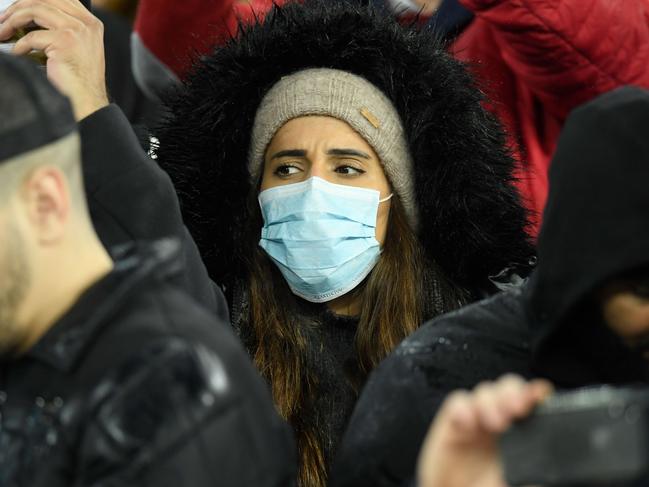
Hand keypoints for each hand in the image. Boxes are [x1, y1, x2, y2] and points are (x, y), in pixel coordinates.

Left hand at [0, 0, 108, 119]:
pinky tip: (17, 54)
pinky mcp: (64, 41)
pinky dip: (20, 46)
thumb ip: (63, 28)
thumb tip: (29, 17)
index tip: (17, 8)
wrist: (87, 100)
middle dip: (17, 8)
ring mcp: (76, 31)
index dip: (34, 0)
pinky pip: (31, 37)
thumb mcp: (77, 48)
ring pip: (34, 11)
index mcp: (91, 23)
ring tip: (2, 34)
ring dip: (12, 22)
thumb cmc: (80, 80)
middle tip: (2, 20)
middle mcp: (86, 23)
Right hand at [416, 374, 552, 486]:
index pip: (532, 402)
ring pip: (485, 391)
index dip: (536, 392)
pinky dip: (462, 407)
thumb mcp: (518, 484)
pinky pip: (457, 401)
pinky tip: (467, 423)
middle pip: (509, 387)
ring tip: (494, 423)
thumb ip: (534, 474)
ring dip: (491, 401)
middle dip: (513, 393)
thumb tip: (551, 471)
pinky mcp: (452, 422)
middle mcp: (500, 420)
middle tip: (516, 409)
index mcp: (523, 432)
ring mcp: (476, 418)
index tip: (540, 395)